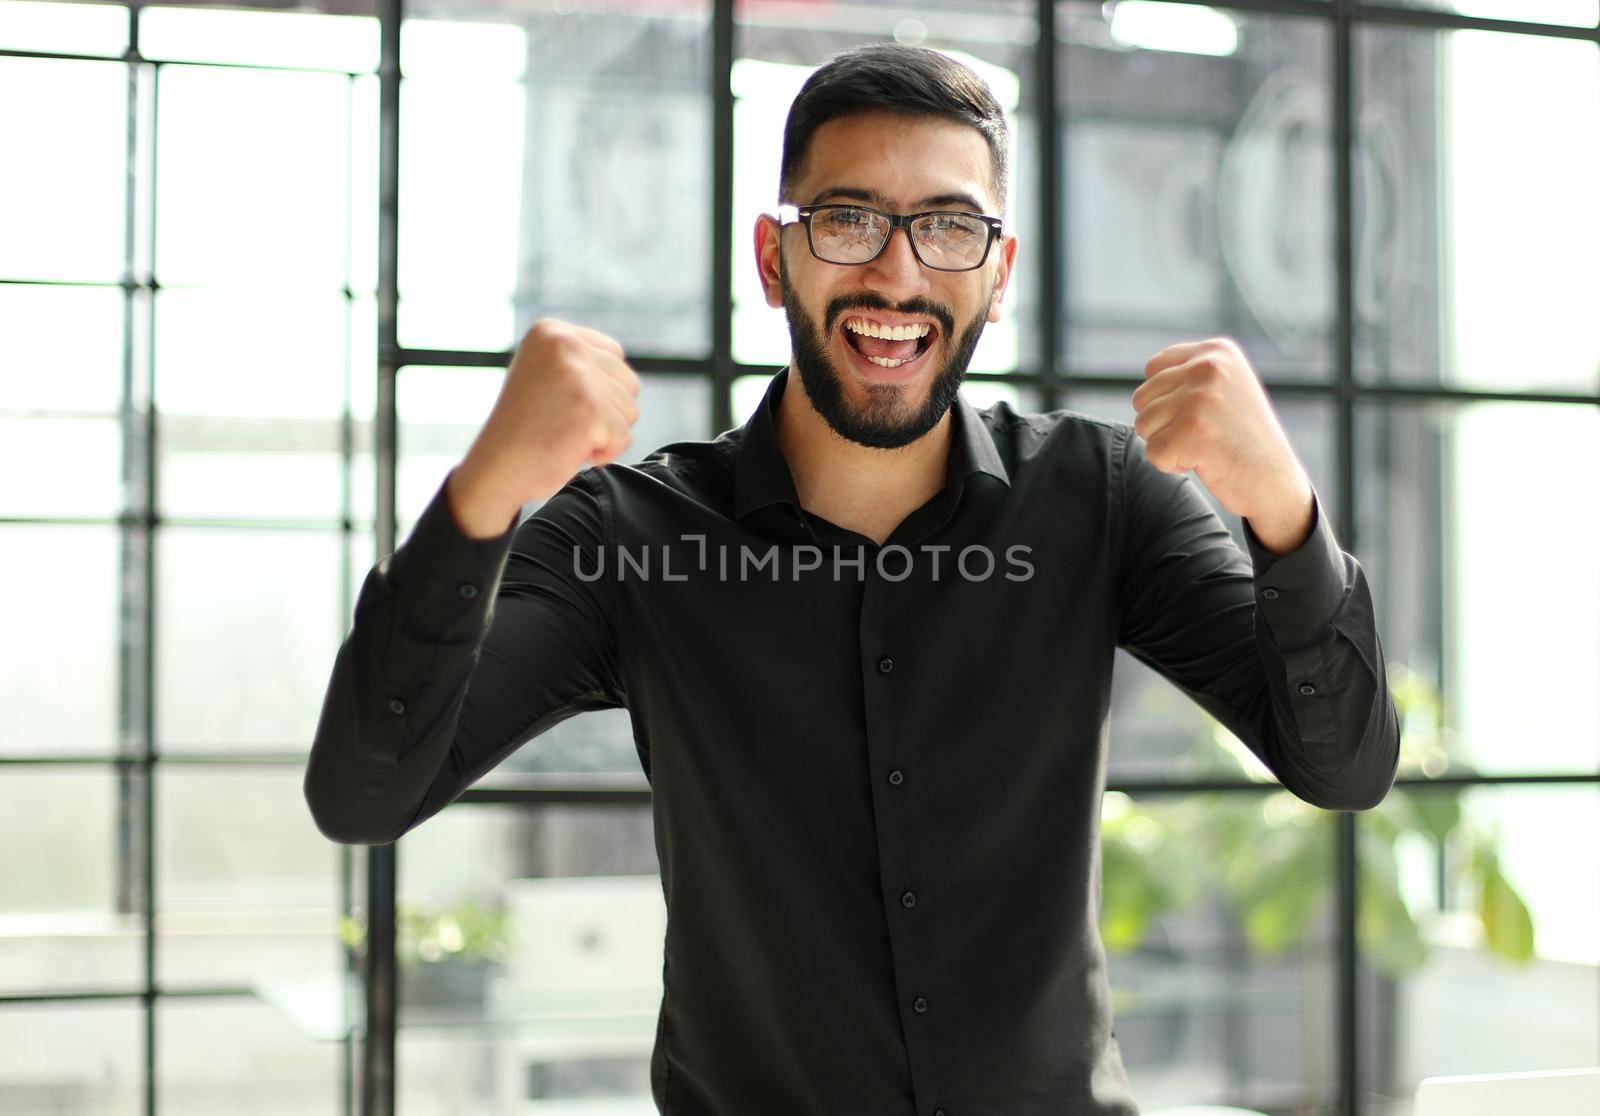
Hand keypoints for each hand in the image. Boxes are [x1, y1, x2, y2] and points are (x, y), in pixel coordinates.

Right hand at [447, 318, 640, 536]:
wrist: (496, 466)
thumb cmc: (523, 428)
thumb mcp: (544, 374)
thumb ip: (580, 362)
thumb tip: (623, 368)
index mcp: (551, 331)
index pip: (614, 354)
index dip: (599, 389)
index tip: (562, 403)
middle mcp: (565, 344)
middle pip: (628, 382)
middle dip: (606, 412)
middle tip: (563, 423)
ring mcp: (579, 375)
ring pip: (630, 410)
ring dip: (605, 433)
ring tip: (566, 435)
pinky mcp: (590, 408)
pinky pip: (623, 436)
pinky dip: (603, 452)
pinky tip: (570, 449)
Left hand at [1131, 337, 1312, 551]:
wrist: (1274, 480)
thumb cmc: (1243, 438)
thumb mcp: (1226, 386)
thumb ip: (1190, 372)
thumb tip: (1149, 369)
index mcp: (1216, 351)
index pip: (1153, 368)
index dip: (1165, 399)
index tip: (1198, 414)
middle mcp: (1208, 367)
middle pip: (1142, 397)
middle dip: (1163, 423)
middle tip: (1201, 434)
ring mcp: (1199, 398)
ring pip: (1143, 424)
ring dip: (1166, 444)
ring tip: (1203, 445)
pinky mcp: (1191, 431)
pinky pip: (1152, 452)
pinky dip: (1171, 464)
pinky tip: (1203, 461)